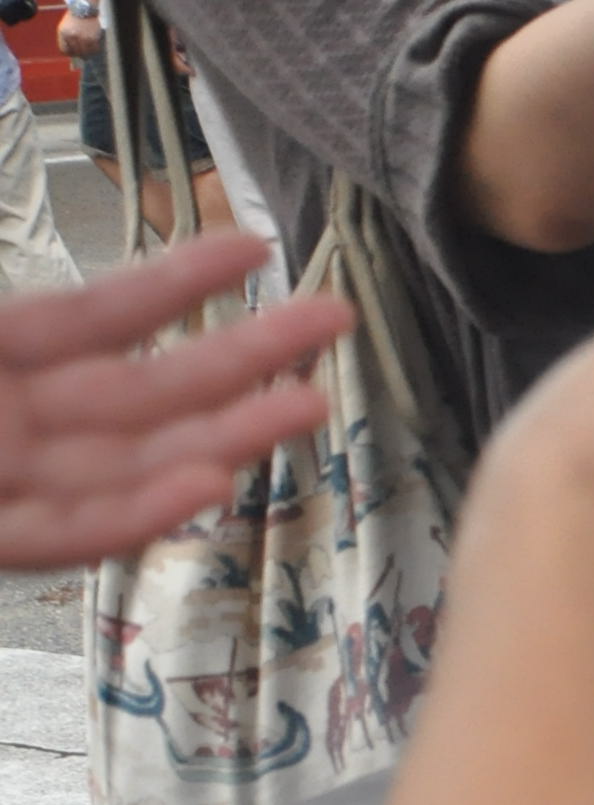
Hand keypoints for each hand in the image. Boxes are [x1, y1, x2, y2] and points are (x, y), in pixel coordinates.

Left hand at [0, 234, 347, 567]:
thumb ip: (15, 314)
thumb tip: (90, 292)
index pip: (99, 315)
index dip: (180, 283)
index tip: (255, 249)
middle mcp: (12, 418)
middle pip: (141, 393)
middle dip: (244, 358)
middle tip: (330, 325)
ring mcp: (6, 482)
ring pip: (127, 468)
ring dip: (223, 441)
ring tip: (308, 407)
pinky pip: (66, 534)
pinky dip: (134, 517)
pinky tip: (206, 489)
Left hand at [54, 8, 97, 58]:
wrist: (83, 10)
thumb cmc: (72, 20)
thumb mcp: (63, 28)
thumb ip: (64, 40)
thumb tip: (70, 53)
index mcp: (64, 34)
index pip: (64, 50)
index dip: (69, 53)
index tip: (73, 53)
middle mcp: (73, 37)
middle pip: (76, 53)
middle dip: (78, 54)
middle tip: (81, 54)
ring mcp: (84, 38)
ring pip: (86, 53)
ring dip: (87, 53)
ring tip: (88, 51)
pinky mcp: (93, 39)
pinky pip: (94, 50)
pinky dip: (94, 50)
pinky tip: (93, 47)